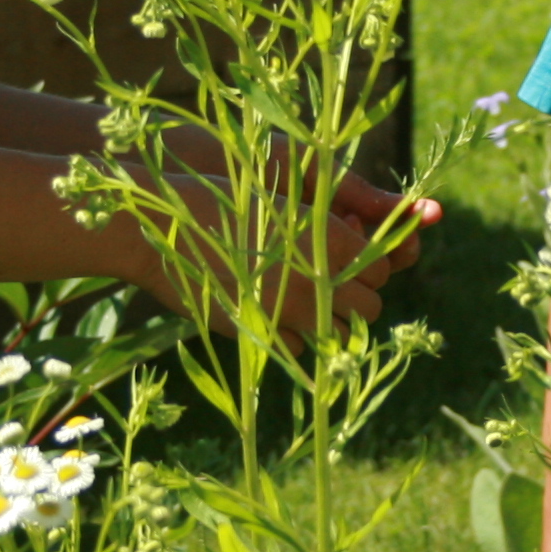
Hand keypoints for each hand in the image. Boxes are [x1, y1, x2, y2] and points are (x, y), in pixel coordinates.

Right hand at [136, 170, 435, 336]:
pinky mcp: (263, 333)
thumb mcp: (281, 204)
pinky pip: (303, 349)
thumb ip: (324, 229)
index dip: (370, 268)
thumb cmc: (222, 202)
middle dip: (358, 300)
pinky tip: (278, 317)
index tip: (351, 263)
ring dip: (333, 323)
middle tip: (334, 289)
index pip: (381, 269)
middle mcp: (319, 278)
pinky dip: (297, 338)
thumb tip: (355, 240)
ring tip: (310, 306)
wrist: (168, 229)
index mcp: (329, 239)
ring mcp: (291, 310)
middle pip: (371, 307)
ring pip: (342, 335)